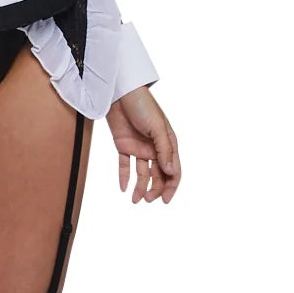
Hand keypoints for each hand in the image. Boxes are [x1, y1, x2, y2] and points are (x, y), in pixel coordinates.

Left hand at [106, 85, 179, 202]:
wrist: (120, 92)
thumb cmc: (143, 105)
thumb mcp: (157, 127)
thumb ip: (164, 150)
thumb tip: (171, 172)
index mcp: (168, 143)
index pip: (174, 170)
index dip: (171, 186)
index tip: (164, 200)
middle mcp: (155, 147)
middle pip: (158, 174)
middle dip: (155, 189)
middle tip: (148, 199)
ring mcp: (139, 147)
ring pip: (142, 173)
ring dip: (140, 187)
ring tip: (135, 200)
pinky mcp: (123, 145)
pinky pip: (125, 165)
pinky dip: (124, 176)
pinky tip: (123, 188)